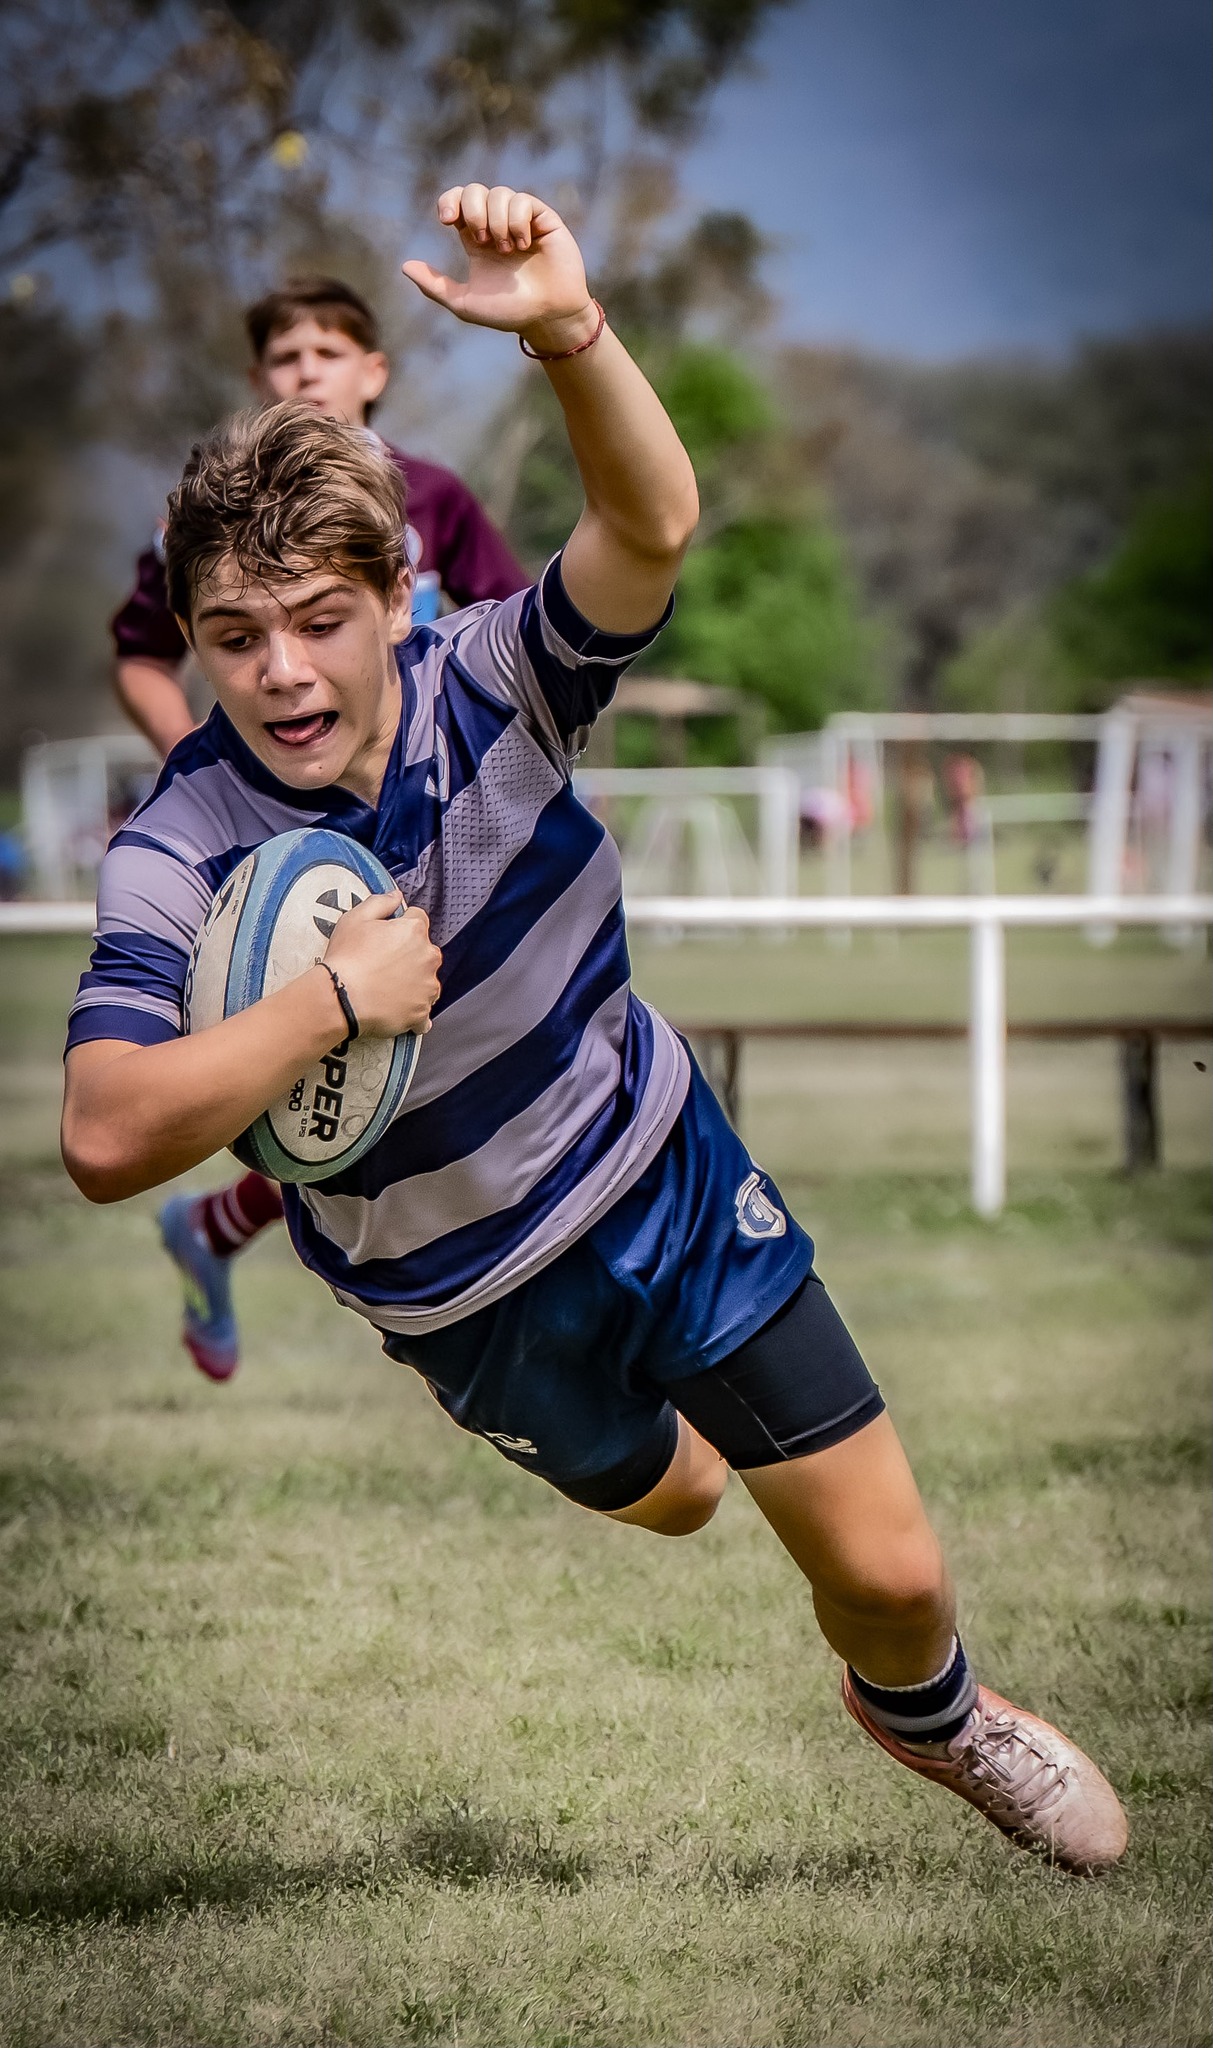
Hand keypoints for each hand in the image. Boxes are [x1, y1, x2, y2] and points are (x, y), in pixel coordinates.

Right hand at [321, 890, 441, 1039]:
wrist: (340, 999)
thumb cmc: (346, 958)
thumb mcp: (355, 918)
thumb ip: (380, 902)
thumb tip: (396, 896)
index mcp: (414, 931)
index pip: (418, 919)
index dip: (401, 925)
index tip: (388, 936)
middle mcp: (428, 957)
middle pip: (425, 951)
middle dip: (410, 954)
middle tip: (384, 964)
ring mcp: (427, 987)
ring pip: (427, 980)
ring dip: (414, 982)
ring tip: (388, 988)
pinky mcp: (421, 1012)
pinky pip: (424, 1012)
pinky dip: (414, 1011)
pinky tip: (397, 1009)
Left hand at [402, 184, 597, 355]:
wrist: (547, 318)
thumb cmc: (509, 313)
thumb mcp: (465, 303)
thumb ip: (435, 286)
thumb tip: (404, 267)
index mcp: (476, 238)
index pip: (457, 202)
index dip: (450, 201)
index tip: (447, 220)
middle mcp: (497, 224)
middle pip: (474, 191)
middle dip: (472, 211)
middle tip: (481, 240)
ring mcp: (521, 220)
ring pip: (499, 193)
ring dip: (497, 221)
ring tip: (507, 251)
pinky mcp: (543, 219)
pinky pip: (523, 201)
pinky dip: (517, 221)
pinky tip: (523, 244)